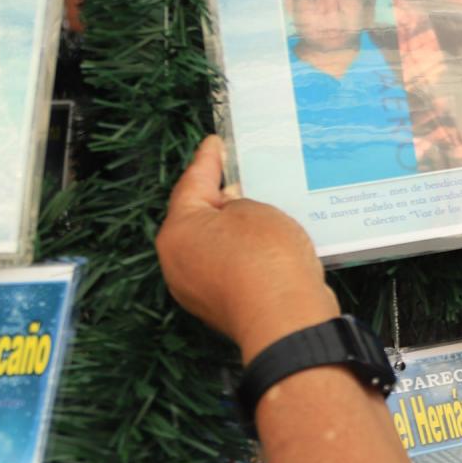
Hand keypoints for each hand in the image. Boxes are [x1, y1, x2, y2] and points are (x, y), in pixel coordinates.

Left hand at [156, 136, 339, 360]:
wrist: (285, 319)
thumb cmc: (267, 260)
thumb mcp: (255, 210)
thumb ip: (237, 203)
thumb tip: (230, 211)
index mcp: (177, 231)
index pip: (191, 184)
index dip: (207, 160)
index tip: (213, 143)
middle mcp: (177, 262)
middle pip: (197, 219)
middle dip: (219, 199)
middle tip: (240, 176)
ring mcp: (196, 289)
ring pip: (212, 247)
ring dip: (233, 230)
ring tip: (261, 213)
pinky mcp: (220, 308)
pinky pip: (228, 270)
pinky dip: (243, 256)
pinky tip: (267, 247)